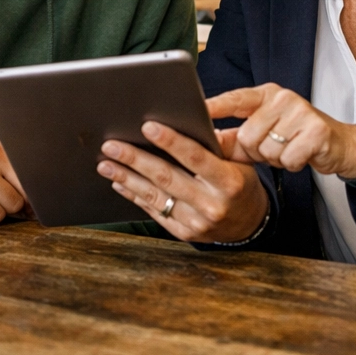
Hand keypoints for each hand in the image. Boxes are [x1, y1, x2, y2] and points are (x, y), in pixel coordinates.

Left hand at [96, 121, 267, 242]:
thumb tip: (181, 121)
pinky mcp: (185, 233)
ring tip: (106, 164)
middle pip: (167, 178)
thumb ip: (214, 145)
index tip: (148, 127)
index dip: (171, 142)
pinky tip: (120, 183)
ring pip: (155, 197)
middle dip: (136, 160)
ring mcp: (197, 222)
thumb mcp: (238, 161)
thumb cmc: (240, 182)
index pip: (195, 158)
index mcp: (228, 182)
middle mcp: (212, 204)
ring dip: (126, 178)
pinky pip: (155, 212)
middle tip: (112, 145)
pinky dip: (135, 196)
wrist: (249, 223)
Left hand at [206, 84, 355, 202]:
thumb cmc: (295, 138)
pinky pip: (288, 158)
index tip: (194, 111)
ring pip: (267, 149)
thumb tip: (203, 143)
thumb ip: (233, 138)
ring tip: (287, 150)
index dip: (214, 106)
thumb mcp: (264, 133)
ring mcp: (301, 112)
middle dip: (256, 151)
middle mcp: (283, 98)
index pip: (235, 98)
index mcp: (266, 95)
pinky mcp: (316, 131)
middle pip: (248, 135)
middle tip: (272, 148)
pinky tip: (301, 156)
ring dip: (275, 159)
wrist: (339, 145)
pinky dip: (292, 164)